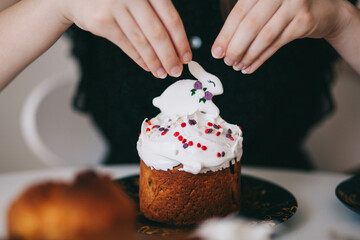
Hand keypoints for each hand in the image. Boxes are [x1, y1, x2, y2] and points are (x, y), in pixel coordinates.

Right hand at [61, 0, 191, 77]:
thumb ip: (156, 13)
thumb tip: (177, 47)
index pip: (171, 18)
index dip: (181, 41)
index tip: (187, 57)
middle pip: (158, 33)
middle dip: (169, 56)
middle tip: (176, 71)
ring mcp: (115, 7)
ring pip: (142, 42)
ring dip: (155, 62)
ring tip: (163, 73)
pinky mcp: (102, 22)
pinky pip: (126, 45)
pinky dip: (140, 58)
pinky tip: (149, 67)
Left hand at [212, 0, 349, 73]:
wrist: (324, 8)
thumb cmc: (286, 6)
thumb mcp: (266, 4)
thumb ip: (246, 18)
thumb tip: (222, 46)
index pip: (239, 12)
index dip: (226, 34)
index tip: (216, 51)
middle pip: (250, 24)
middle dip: (235, 46)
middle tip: (226, 61)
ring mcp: (295, 4)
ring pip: (264, 36)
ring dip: (248, 55)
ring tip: (236, 66)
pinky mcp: (304, 21)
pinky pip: (277, 43)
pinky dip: (261, 58)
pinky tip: (250, 66)